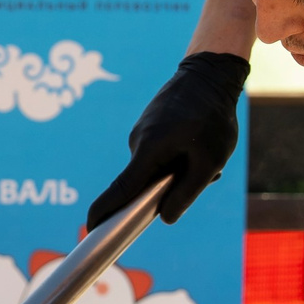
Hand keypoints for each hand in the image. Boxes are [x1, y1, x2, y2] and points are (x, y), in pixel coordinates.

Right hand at [85, 51, 249, 229]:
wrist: (209, 74)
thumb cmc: (212, 118)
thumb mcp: (210, 161)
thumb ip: (187, 193)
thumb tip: (165, 218)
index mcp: (149, 150)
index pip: (121, 189)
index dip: (105, 211)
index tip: (91, 228)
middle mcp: (138, 142)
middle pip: (144, 182)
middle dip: (172, 187)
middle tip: (205, 173)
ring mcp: (141, 133)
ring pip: (157, 168)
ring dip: (181, 169)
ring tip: (205, 150)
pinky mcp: (148, 128)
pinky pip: (161, 154)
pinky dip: (180, 156)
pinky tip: (200, 141)